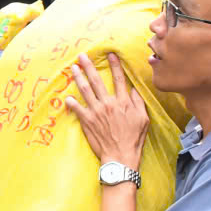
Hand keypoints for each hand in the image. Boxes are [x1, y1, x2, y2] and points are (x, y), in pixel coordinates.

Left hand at [65, 52, 147, 170]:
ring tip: (73, 68)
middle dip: (89, 66)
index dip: (115, 65)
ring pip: (85, 90)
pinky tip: (67, 96)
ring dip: (78, 77)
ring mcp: (96, 111)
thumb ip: (138, 102)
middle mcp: (108, 103)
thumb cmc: (133, 138)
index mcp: (123, 102)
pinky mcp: (87, 120)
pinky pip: (76, 108)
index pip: (119, 79)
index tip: (110, 54)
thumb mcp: (143, 119)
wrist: (120, 156)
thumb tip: (134, 89)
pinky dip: (71, 102)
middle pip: (97, 80)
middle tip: (82, 55)